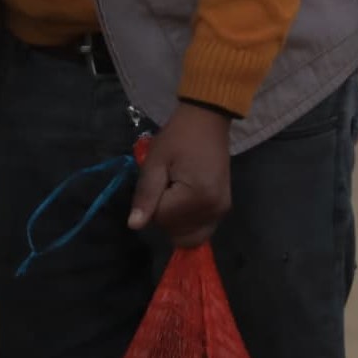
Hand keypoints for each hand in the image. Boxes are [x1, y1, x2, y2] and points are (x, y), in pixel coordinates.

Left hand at [127, 103, 232, 245]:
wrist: (207, 121)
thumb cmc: (178, 137)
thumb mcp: (155, 162)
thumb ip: (146, 195)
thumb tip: (134, 225)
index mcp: (197, 197)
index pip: (161, 219)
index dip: (153, 202)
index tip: (160, 179)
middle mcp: (213, 210)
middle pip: (175, 231)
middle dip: (165, 214)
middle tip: (168, 185)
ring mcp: (220, 212)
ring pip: (188, 236)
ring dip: (176, 221)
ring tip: (177, 192)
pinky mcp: (223, 209)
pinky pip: (201, 230)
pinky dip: (189, 223)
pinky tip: (185, 202)